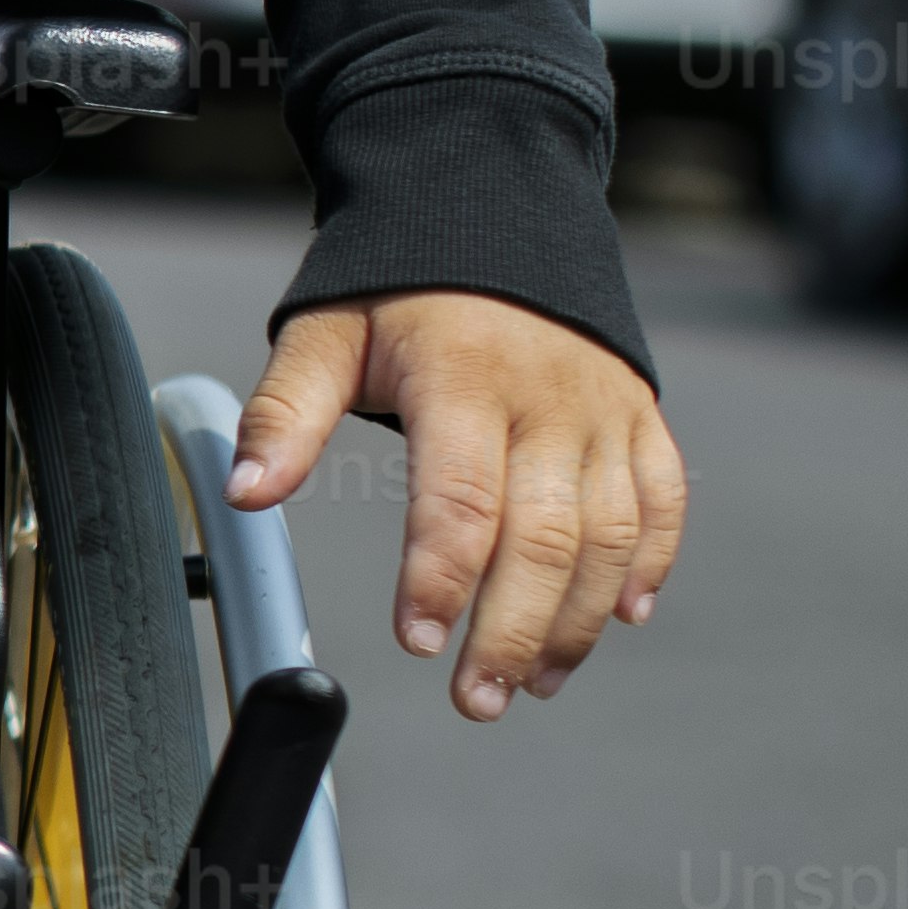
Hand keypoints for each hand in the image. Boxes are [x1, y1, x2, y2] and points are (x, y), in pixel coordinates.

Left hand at [234, 292, 681, 723]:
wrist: (495, 208)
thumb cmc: (400, 287)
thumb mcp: (326, 333)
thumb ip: (284, 414)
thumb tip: (246, 494)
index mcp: (464, 378)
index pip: (460, 497)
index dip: (439, 577)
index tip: (416, 640)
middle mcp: (547, 398)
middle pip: (545, 536)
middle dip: (513, 630)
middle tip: (479, 700)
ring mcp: (604, 409)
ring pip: (609, 533)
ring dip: (579, 619)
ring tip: (536, 682)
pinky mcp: (641, 415)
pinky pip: (661, 501)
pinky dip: (650, 564)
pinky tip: (622, 618)